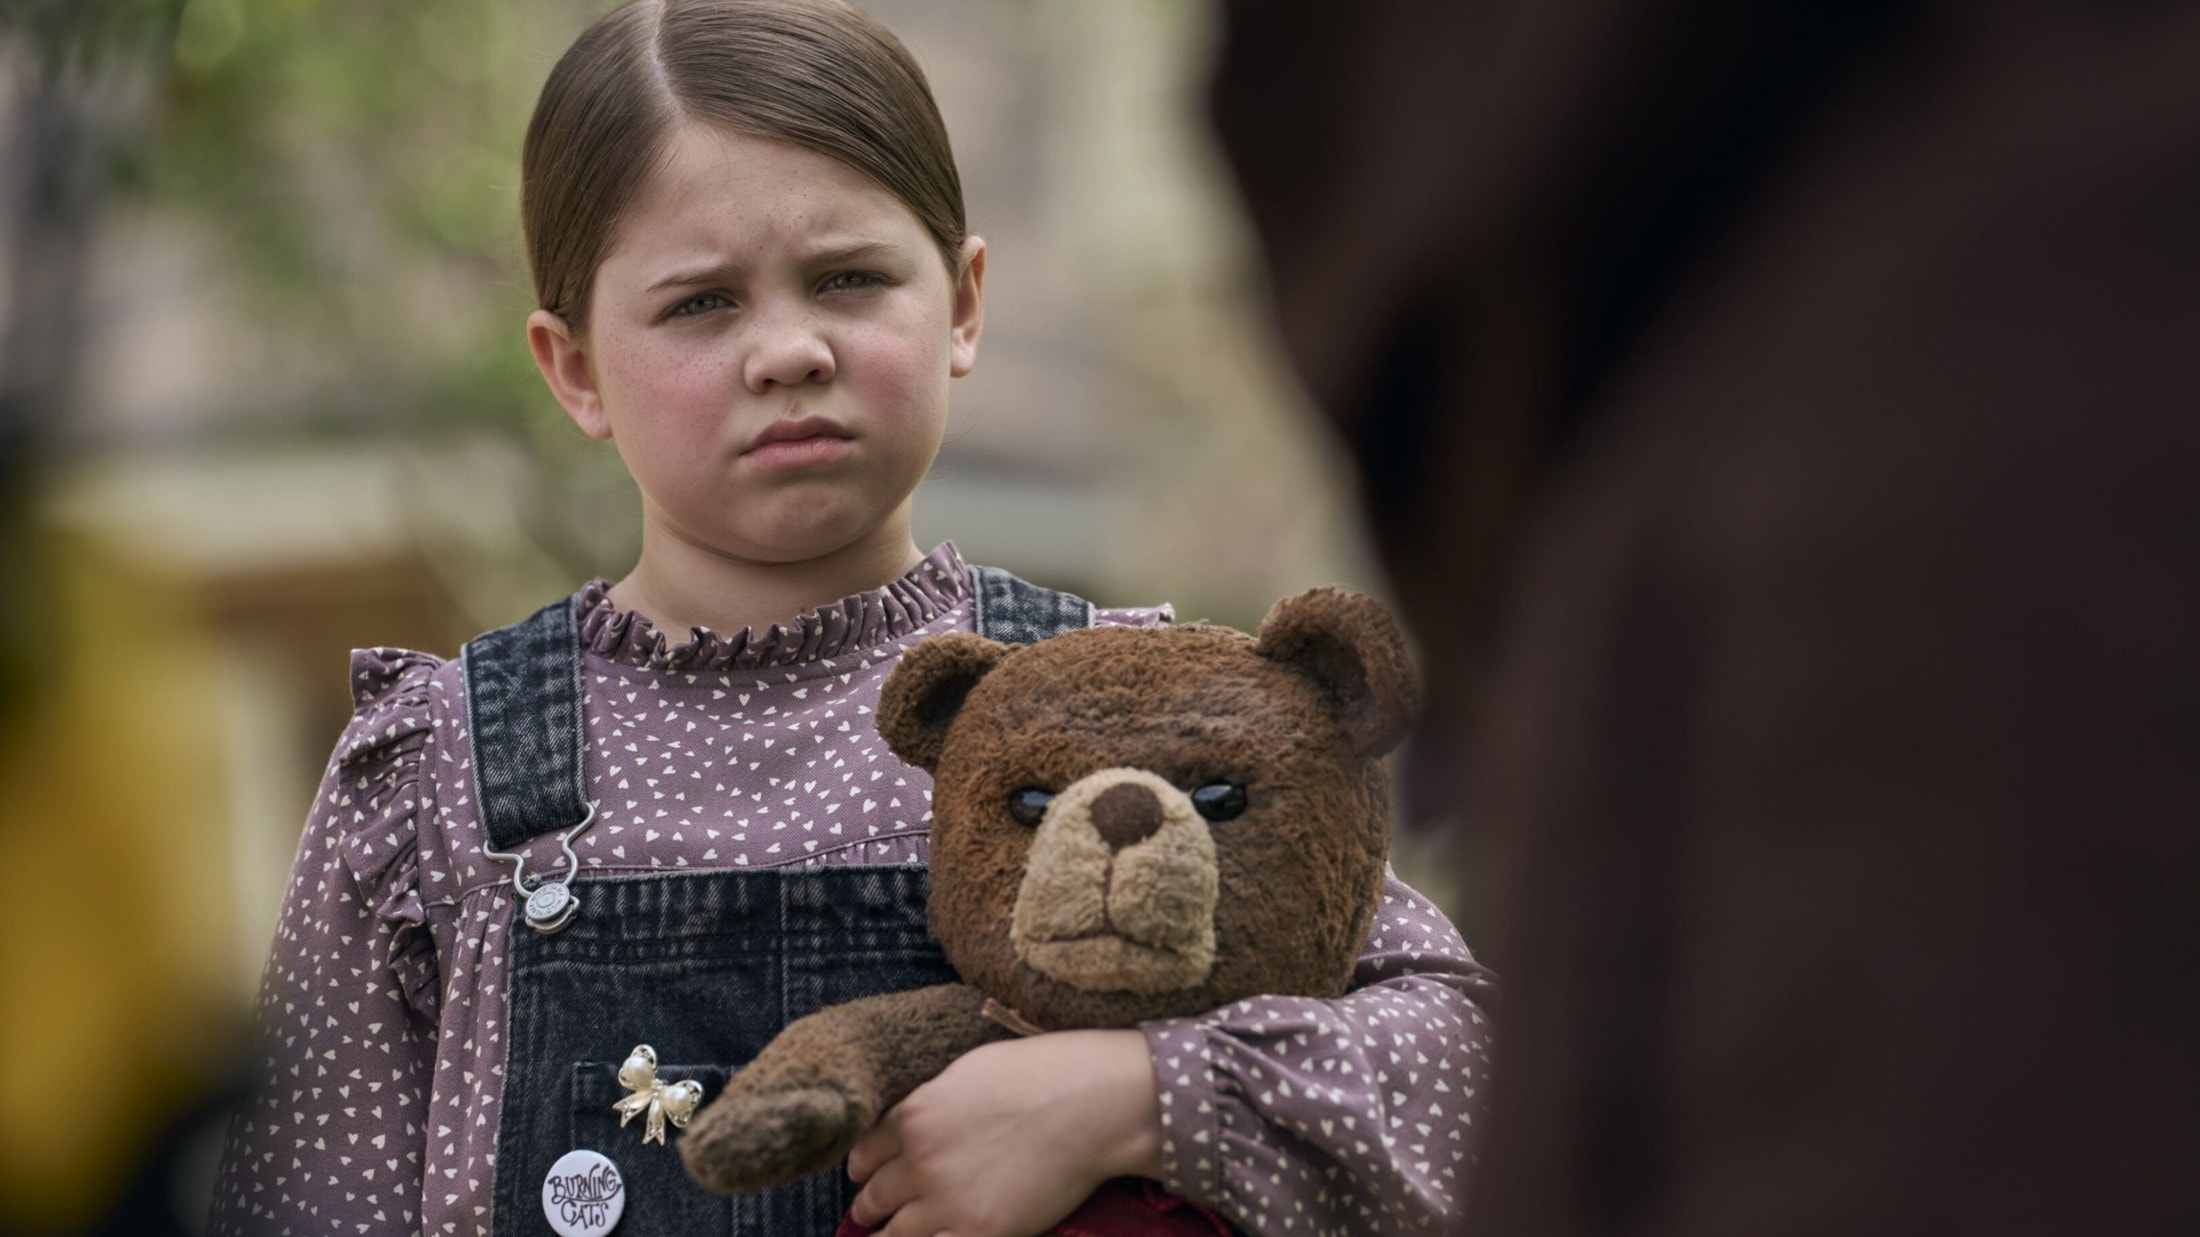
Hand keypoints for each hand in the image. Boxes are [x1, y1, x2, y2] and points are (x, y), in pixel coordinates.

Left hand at [846, 1028, 1163, 1236]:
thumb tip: (916, 1123)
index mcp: (914, 1115)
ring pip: (895, 1234)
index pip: (865, 1151)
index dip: (862, 1166)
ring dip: (889, 1235)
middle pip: (874, 1195)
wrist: (1093, 1104)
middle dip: (868, 1206)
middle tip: (866, 1213)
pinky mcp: (980, 1231)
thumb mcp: (968, 1072)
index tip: (862, 1174)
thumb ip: (932, 1103)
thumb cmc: (1042, 1074)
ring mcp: (948, 1201)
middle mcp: (921, 1160)